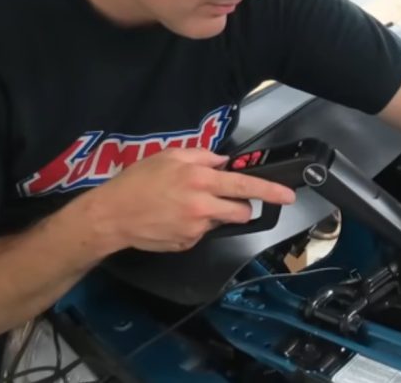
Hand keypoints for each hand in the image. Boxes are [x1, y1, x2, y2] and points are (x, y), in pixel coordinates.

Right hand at [86, 148, 295, 252]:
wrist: (111, 215)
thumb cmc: (137, 182)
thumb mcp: (169, 156)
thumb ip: (201, 157)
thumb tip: (222, 162)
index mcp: (200, 180)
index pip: (245, 186)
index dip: (271, 191)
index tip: (288, 196)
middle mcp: (202, 206)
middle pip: (241, 211)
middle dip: (239, 205)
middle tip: (220, 198)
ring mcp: (195, 228)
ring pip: (221, 222)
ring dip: (215, 214)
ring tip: (187, 206)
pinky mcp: (187, 243)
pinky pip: (202, 233)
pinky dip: (194, 226)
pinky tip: (174, 218)